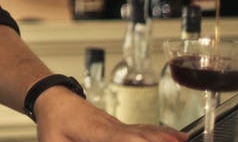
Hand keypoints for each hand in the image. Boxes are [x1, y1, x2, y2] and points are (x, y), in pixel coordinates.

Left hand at [33, 87, 186, 141]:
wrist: (54, 98)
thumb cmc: (53, 122)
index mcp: (94, 131)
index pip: (118, 137)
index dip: (135, 141)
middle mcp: (112, 126)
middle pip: (140, 135)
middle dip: (159, 141)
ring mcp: (119, 125)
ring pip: (147, 131)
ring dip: (166, 137)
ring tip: (184, 141)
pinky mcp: (122, 127)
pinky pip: (146, 130)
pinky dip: (164, 133)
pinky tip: (179, 136)